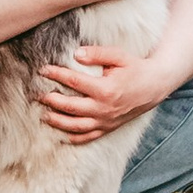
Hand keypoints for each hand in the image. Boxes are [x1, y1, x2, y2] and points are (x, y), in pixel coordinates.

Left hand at [36, 43, 162, 142]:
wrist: (155, 86)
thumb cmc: (135, 68)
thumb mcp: (119, 56)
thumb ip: (97, 54)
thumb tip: (76, 54)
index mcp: (105, 89)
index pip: (74, 81)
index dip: (56, 74)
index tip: (43, 70)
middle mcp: (104, 108)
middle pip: (70, 107)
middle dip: (51, 100)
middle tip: (37, 95)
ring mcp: (106, 121)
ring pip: (76, 126)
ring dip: (58, 122)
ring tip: (44, 115)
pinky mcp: (109, 128)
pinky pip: (88, 137)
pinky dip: (74, 138)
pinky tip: (61, 135)